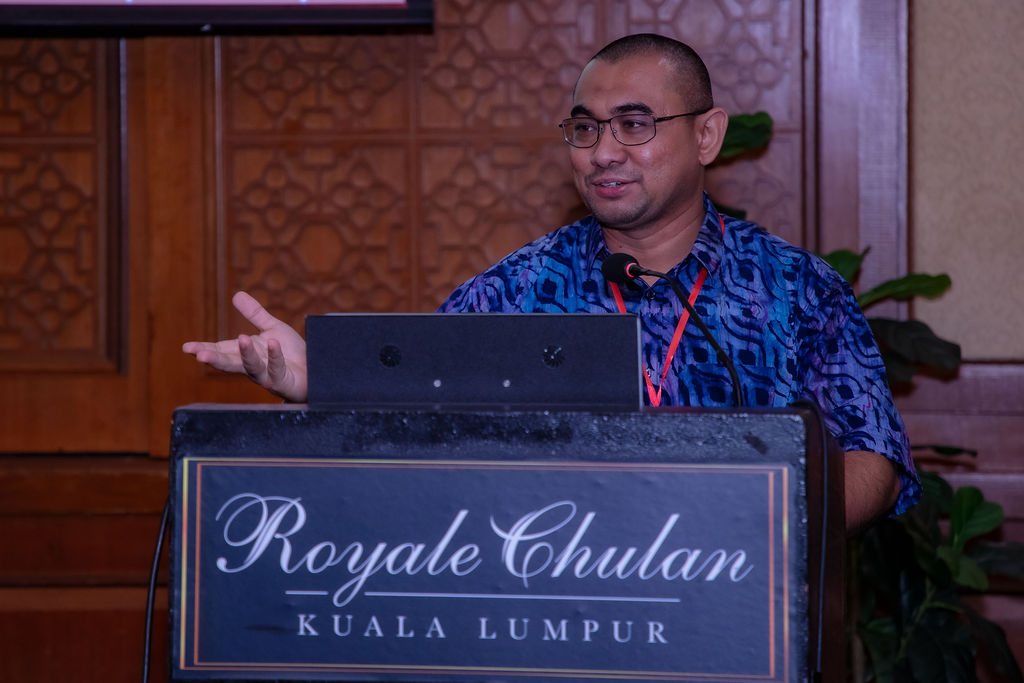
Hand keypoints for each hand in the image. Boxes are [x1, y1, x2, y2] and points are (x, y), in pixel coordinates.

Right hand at [182, 291, 307, 401]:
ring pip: (253, 368)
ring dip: (246, 355)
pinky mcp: (283, 382)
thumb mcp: (273, 329)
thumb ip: (254, 315)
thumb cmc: (292, 354)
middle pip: (231, 363)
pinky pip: (277, 369)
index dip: (205, 349)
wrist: (316, 372)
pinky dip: (275, 356)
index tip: (187, 348)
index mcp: (246, 353)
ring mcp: (268, 376)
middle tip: (200, 356)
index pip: (222, 350)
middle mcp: (254, 366)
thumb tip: (236, 295)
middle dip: (216, 359)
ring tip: (241, 339)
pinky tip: (273, 343)